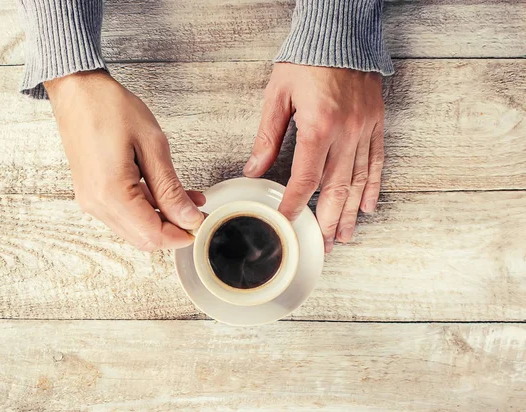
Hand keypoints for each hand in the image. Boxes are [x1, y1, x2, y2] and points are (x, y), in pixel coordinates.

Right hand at [45, 70, 204, 250]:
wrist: (77, 90)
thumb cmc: (110, 108)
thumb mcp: (152, 145)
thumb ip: (170, 188)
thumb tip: (188, 217)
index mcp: (111, 193)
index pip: (152, 235)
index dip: (181, 235)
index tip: (201, 223)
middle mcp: (96, 204)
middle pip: (143, 238)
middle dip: (174, 230)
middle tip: (197, 212)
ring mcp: (91, 200)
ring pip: (134, 227)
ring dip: (163, 218)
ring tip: (188, 198)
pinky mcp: (92, 193)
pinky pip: (124, 212)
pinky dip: (148, 208)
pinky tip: (166, 193)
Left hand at [244, 63, 383, 252]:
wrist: (339, 33)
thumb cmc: (306, 60)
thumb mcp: (277, 96)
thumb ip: (267, 136)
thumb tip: (254, 169)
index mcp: (318, 127)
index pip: (305, 179)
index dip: (294, 205)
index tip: (286, 223)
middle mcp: (346, 133)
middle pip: (336, 188)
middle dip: (327, 221)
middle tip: (322, 245)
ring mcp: (365, 130)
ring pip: (359, 181)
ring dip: (350, 212)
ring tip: (344, 236)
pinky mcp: (376, 124)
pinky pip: (377, 162)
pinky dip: (374, 187)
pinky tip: (368, 207)